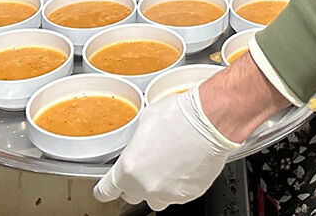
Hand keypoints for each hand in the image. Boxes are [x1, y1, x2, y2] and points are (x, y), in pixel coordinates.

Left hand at [93, 85, 239, 210]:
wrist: (210, 122)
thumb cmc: (180, 117)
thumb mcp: (146, 120)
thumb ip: (136, 141)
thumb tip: (139, 143)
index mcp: (128, 169)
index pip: (106, 191)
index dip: (105, 190)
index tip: (105, 189)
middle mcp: (146, 186)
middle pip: (131, 195)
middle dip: (135, 182)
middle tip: (146, 164)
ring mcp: (167, 193)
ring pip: (155, 199)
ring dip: (156, 186)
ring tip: (168, 164)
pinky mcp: (187, 195)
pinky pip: (176, 195)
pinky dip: (177, 185)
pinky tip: (183, 165)